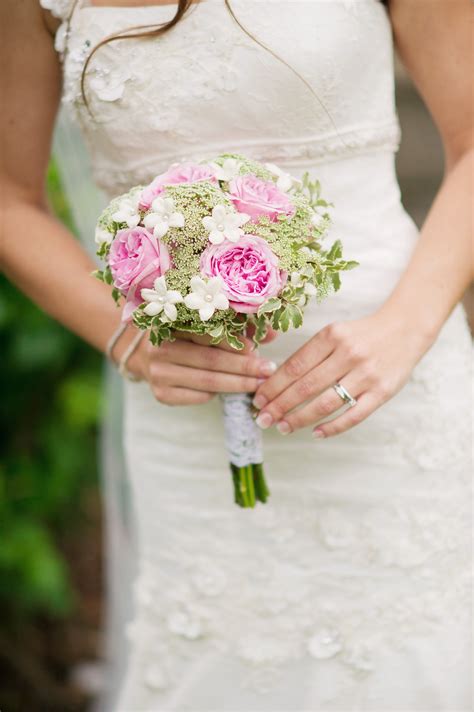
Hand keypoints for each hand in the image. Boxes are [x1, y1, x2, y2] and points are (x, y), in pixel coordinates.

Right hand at [125, 330, 277, 405]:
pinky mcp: (161, 394)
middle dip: (243, 367)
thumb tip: (272, 333)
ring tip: (260, 383)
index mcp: (171, 323)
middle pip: (210, 360)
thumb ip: (238, 326)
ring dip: (238, 384)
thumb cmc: (186, 335)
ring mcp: (158, 373)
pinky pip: (198, 396)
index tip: (256, 348)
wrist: (147, 354)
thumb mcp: (207, 324)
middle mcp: (160, 348)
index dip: (233, 342)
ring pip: (207, 382)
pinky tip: (237, 392)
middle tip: (268, 370)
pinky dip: (220, 394)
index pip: (206, 334)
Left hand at [252, 308, 432, 437]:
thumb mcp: (334, 333)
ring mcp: (367, 375)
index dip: (273, 386)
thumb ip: (310, 354)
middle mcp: (348, 354)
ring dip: (300, 418)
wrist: (405, 329)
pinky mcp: (383, 392)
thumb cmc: (361, 334)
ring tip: (283, 427)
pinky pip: (354, 415)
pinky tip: (316, 433)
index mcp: (331, 336)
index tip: (258, 399)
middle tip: (263, 419)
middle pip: (306, 387)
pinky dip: (333, 427)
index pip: (295, 366)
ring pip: (326, 403)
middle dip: (280, 406)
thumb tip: (276, 381)